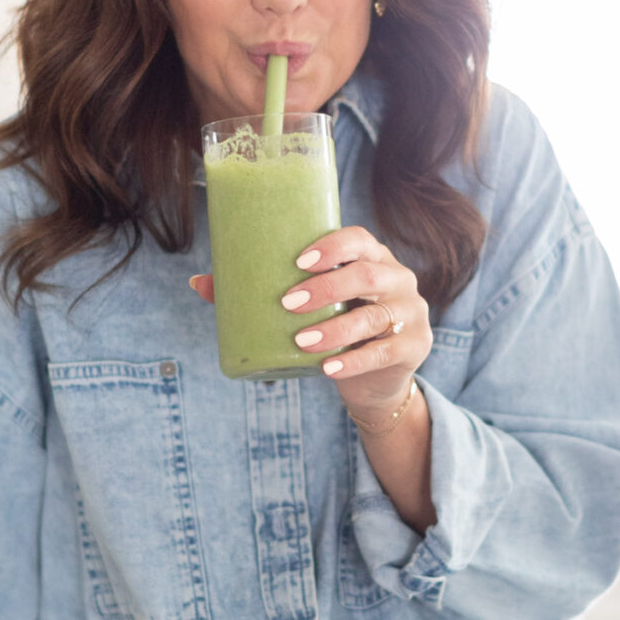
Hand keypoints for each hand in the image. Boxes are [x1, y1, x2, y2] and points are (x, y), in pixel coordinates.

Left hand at [278, 223, 432, 421]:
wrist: (376, 380)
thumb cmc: (341, 329)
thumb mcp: (320, 307)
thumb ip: (276, 293)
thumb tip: (205, 283)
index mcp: (375, 259)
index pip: (360, 240)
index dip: (332, 247)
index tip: (298, 262)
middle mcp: (398, 279)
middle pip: (366, 276)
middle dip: (325, 288)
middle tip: (288, 303)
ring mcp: (411, 313)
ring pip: (373, 317)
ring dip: (334, 329)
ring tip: (301, 341)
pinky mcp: (414, 346)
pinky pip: (382, 352)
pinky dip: (352, 360)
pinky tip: (328, 367)